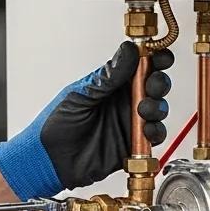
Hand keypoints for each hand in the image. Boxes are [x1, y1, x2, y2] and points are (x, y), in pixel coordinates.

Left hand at [0, 41, 172, 199]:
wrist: (48, 159)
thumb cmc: (55, 124)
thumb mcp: (81, 95)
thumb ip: (108, 76)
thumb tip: (128, 51)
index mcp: (111, 83)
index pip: (139, 64)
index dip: (155, 58)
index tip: (161, 57)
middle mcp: (123, 99)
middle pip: (154, 84)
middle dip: (159, 82)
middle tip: (151, 85)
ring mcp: (129, 121)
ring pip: (158, 108)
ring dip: (157, 106)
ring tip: (144, 109)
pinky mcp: (133, 144)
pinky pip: (154, 135)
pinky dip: (156, 130)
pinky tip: (146, 129)